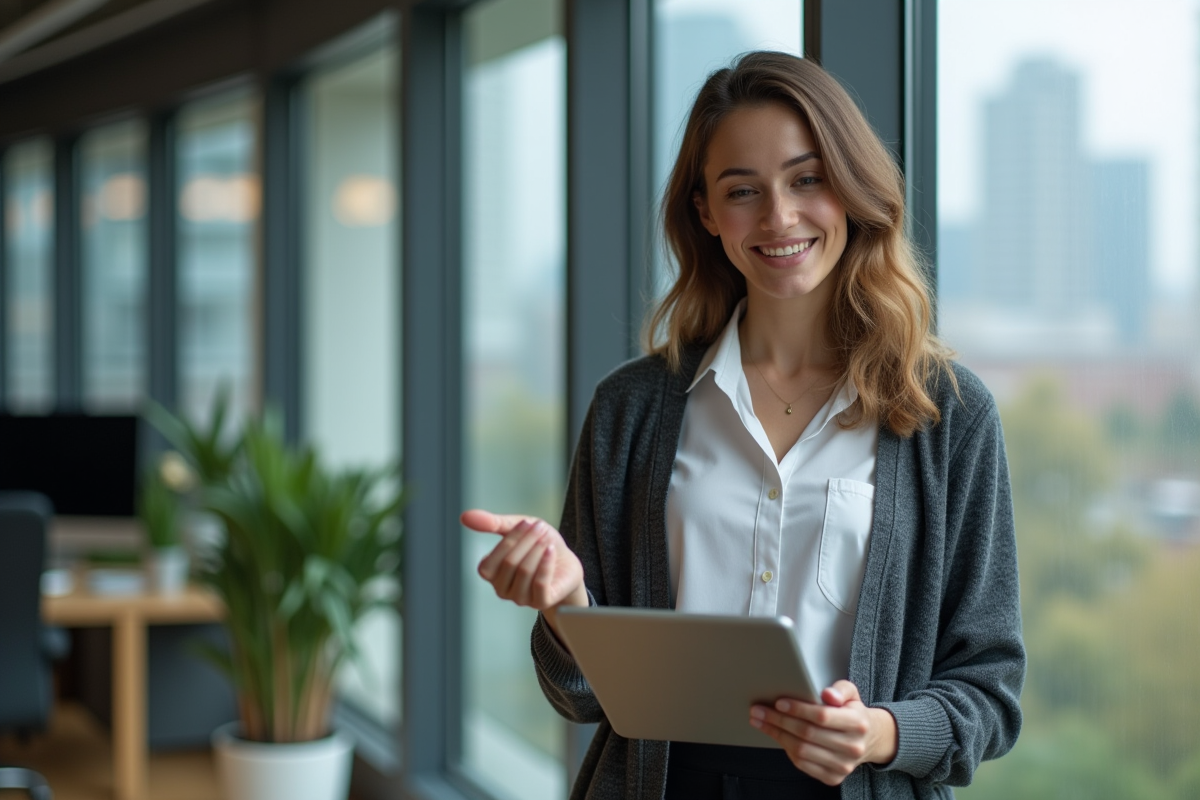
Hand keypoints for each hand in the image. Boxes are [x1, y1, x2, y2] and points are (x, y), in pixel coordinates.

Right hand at [461, 509, 587, 612]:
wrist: (566, 563)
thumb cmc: (537, 546)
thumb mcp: (516, 528)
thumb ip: (492, 523)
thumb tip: (465, 516)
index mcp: (491, 573)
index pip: (491, 560)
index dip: (510, 539)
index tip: (527, 522)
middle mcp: (501, 589)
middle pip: (510, 563)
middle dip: (527, 541)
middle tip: (540, 527)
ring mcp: (520, 598)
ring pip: (524, 572)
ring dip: (538, 551)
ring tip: (547, 539)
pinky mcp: (540, 603)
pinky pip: (539, 584)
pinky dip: (545, 564)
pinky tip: (551, 551)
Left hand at [749, 680, 897, 785]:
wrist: (869, 740)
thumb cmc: (853, 712)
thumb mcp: (852, 694)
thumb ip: (840, 689)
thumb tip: (827, 694)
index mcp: (858, 723)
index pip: (822, 716)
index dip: (798, 709)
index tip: (779, 702)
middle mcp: (852, 747)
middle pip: (807, 734)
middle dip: (779, 721)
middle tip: (759, 711)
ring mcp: (843, 766)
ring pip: (801, 750)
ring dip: (777, 735)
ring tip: (761, 722)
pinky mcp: (833, 777)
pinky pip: (802, 764)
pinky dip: (786, 749)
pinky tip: (777, 736)